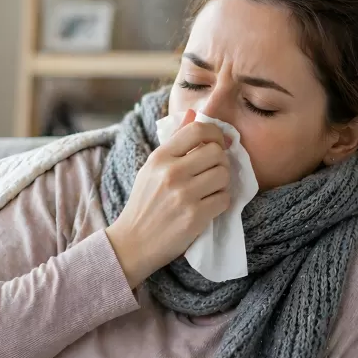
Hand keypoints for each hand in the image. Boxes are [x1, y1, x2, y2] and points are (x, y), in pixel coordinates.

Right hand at [106, 109, 231, 287]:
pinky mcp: (195, 217)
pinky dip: (220, 203)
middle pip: (217, 152)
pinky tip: (207, 207)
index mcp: (159, 157)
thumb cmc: (144, 204)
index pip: (197, 130)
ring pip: (224, 175)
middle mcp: (171, 173)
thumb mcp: (151, 170)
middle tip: (213, 172)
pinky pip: (224, 199)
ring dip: (222, 184)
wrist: (133, 243)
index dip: (215, 134)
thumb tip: (194, 115)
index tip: (219, 144)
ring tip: (209, 191)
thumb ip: (174, 144)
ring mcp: (184, 195)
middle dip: (221, 162)